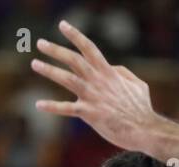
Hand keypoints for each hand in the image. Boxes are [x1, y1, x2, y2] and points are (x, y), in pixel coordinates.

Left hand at [33, 20, 163, 152]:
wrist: (143, 129)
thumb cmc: (141, 109)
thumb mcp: (138, 85)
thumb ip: (123, 73)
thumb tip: (111, 67)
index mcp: (109, 73)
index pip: (89, 48)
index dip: (75, 35)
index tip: (62, 25)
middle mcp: (98, 81)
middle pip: (74, 60)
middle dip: (56, 50)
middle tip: (40, 43)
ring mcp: (93, 97)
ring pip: (67, 79)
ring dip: (50, 70)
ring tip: (34, 63)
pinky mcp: (89, 114)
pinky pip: (67, 109)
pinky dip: (52, 107)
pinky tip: (38, 105)